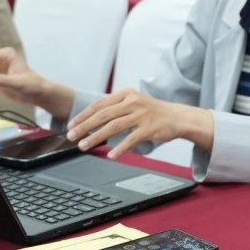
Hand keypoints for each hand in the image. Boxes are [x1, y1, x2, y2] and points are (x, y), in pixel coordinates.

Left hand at [66, 89, 204, 159]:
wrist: (178, 117)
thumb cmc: (153, 112)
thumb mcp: (133, 102)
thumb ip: (115, 107)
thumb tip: (92, 117)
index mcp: (126, 94)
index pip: (99, 104)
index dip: (83, 114)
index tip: (71, 124)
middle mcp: (133, 102)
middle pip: (103, 114)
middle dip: (84, 126)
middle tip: (71, 136)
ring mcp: (142, 115)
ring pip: (114, 126)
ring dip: (96, 137)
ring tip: (84, 146)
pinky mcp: (150, 128)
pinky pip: (131, 139)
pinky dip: (120, 148)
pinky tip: (110, 155)